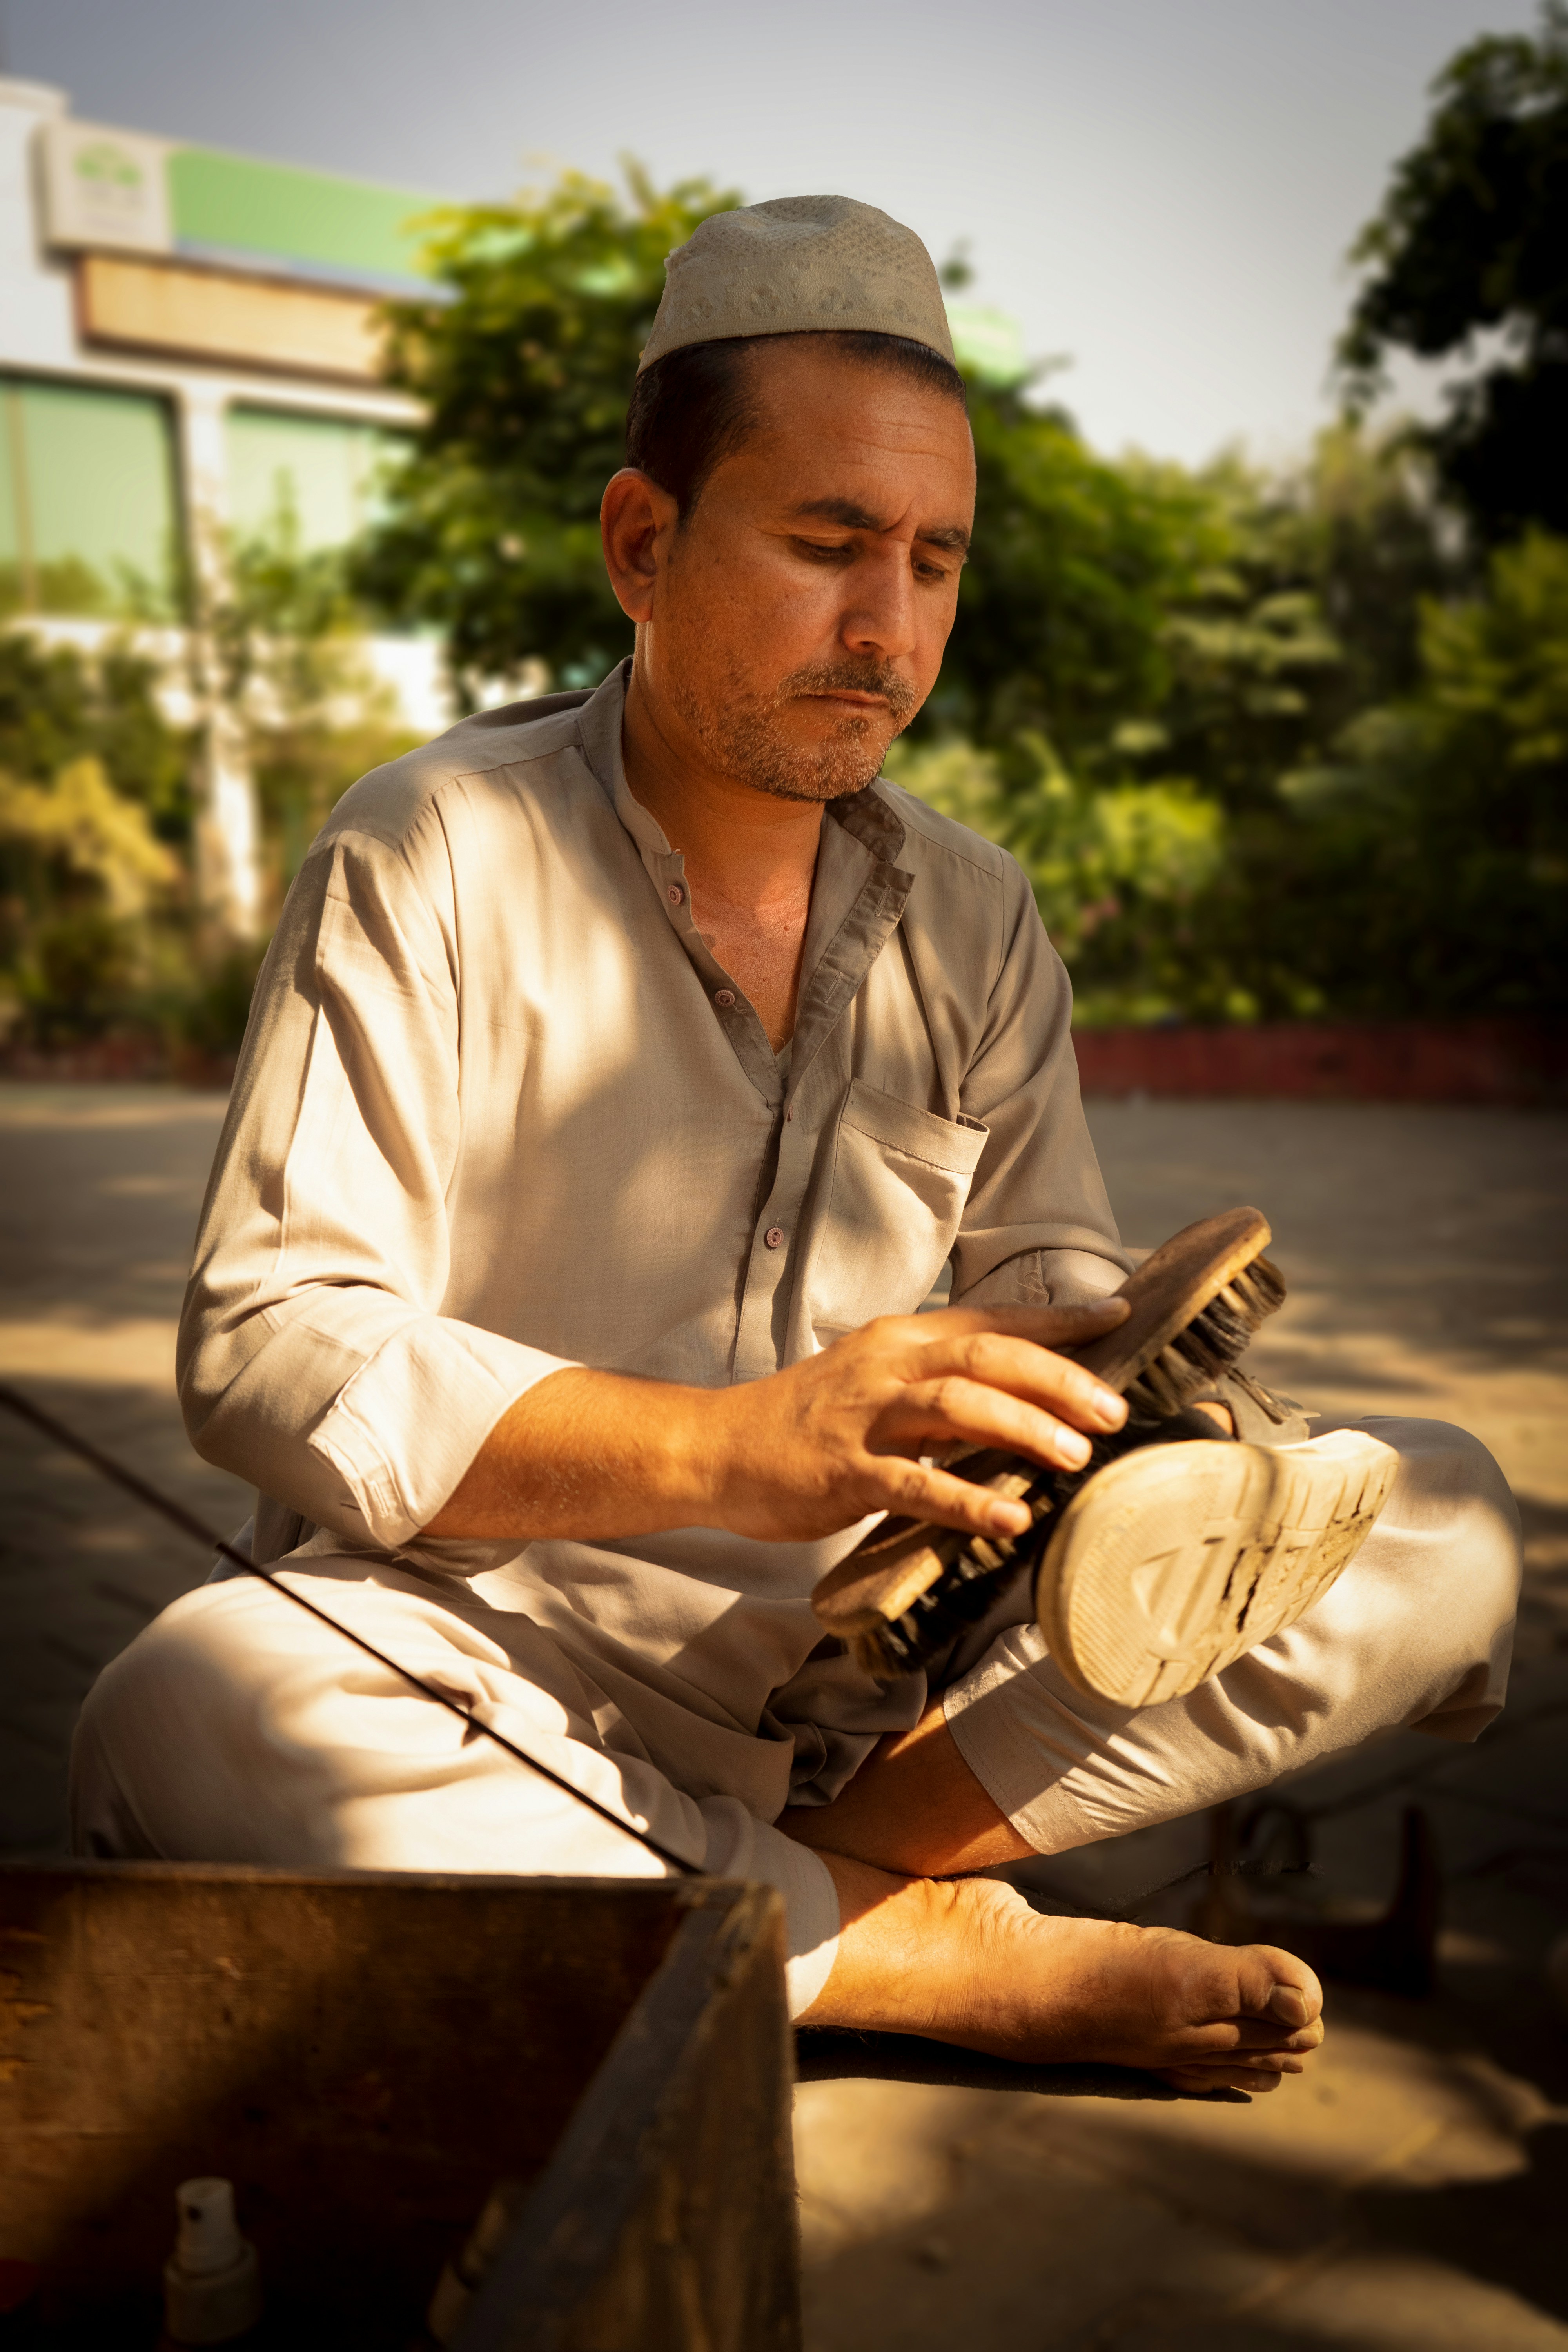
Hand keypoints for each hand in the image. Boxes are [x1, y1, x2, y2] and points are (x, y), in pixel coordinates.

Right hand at [701, 1297, 1129, 1543]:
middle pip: (986, 1356)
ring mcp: (865, 1417)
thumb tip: (1017, 1400)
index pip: (992, 1320)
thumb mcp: (875, 1382)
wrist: (715, 1447)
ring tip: (1076, 1457)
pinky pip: (916, 1484)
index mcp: (901, 1340)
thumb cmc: (805, 1422)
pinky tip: (1011, 1519)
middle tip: (1113, 1410)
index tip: (1119, 1317)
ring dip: (1024, 1427)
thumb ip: (939, 1385)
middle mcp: (887, 1366)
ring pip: (957, 1406)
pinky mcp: (844, 1472)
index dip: (1058, 1321)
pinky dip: (968, 1501)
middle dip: (1057, 1378)